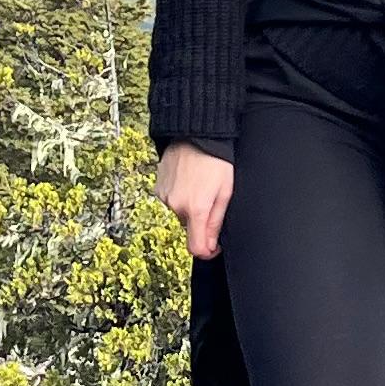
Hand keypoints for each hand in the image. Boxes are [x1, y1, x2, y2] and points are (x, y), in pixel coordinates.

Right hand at [158, 140, 235, 261]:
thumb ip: (216, 222)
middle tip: (212, 199)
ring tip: (200, 185)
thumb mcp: (225, 192)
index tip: (215, 246)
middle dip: (200, 221)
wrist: (195, 134)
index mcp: (196, 208)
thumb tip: (210, 246)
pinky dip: (180, 196)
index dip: (207, 251)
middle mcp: (176, 205)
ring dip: (190, 207)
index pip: (195, 248)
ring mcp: (165, 196)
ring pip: (180, 214)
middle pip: (189, 228)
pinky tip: (189, 180)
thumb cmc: (216, 160)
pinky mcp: (158, 187)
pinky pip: (171, 201)